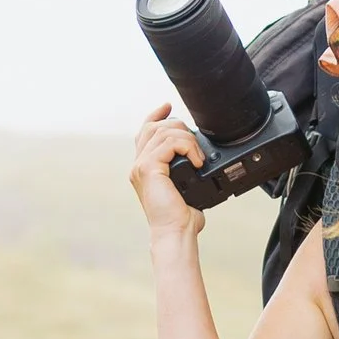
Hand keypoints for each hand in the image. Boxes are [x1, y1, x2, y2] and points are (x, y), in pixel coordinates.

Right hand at [131, 105, 206, 231]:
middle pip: (153, 127)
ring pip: (163, 132)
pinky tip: (197, 161)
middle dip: (177, 125)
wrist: (176, 232)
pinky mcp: (147, 168)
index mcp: (144, 168)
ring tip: (199, 157)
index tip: (168, 106)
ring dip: (187, 139)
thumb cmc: (182, 217)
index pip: (144, 132)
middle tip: (194, 141)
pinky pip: (169, 143)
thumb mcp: (186, 187)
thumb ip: (186, 170)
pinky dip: (187, 147)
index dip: (155, 115)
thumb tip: (200, 163)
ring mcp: (140, 166)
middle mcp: (138, 165)